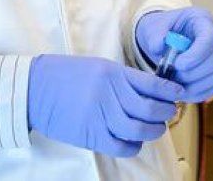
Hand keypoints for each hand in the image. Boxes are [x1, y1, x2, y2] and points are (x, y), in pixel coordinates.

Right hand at [27, 54, 182, 157]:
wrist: (35, 88)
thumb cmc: (64, 74)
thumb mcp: (95, 67)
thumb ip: (120, 78)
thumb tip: (146, 91)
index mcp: (111, 72)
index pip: (150, 83)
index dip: (168, 91)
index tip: (177, 93)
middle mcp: (109, 93)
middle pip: (149, 108)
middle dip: (164, 112)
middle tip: (168, 112)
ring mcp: (101, 115)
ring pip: (139, 129)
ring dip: (152, 130)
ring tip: (155, 127)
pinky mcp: (92, 135)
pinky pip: (122, 145)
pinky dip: (133, 146)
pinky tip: (133, 141)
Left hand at [135, 7, 212, 102]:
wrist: (163, 37)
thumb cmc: (160, 28)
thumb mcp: (153, 25)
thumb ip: (154, 34)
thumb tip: (157, 47)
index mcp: (202, 20)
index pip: (210, 38)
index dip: (196, 55)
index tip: (178, 65)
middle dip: (191, 73)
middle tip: (171, 75)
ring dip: (192, 85)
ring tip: (172, 81)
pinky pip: (211, 88)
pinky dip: (195, 93)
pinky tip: (179, 90)